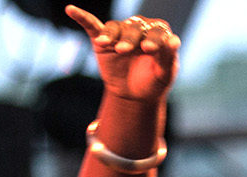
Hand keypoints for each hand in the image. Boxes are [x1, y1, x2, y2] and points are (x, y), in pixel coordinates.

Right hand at [65, 6, 179, 102]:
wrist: (135, 96)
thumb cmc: (153, 82)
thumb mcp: (164, 74)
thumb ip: (168, 58)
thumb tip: (174, 41)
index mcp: (158, 34)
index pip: (157, 31)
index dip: (153, 38)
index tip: (148, 50)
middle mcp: (139, 29)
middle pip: (134, 28)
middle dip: (129, 39)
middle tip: (124, 51)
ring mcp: (120, 34)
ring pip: (115, 28)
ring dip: (110, 35)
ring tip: (107, 44)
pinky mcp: (102, 40)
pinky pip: (92, 25)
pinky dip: (82, 17)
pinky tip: (71, 10)